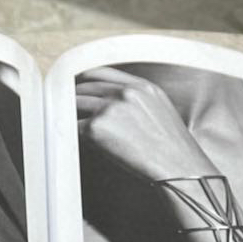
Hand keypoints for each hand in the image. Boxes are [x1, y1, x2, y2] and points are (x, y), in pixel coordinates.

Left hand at [75, 67, 217, 181]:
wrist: (178, 168)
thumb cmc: (174, 151)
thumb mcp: (162, 112)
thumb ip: (139, 100)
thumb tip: (114, 105)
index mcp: (142, 86)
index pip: (102, 73)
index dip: (85, 80)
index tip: (77, 87)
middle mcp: (124, 92)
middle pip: (85, 87)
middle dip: (73, 97)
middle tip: (64, 108)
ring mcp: (109, 108)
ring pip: (75, 104)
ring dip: (69, 115)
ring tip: (66, 125)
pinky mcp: (97, 127)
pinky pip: (74, 127)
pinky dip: (71, 133)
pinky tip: (73, 141)